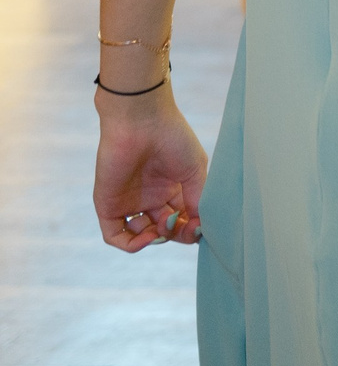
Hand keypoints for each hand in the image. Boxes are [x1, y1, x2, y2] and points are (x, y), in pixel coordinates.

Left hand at [94, 93, 205, 251]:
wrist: (141, 120)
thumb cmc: (173, 138)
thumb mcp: (195, 170)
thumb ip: (198, 200)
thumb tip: (201, 229)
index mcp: (172, 188)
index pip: (182, 219)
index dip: (191, 228)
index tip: (200, 226)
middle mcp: (150, 197)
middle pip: (164, 229)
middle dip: (176, 234)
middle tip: (185, 227)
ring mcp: (129, 202)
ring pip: (141, 235)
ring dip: (156, 239)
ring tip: (164, 226)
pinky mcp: (109, 205)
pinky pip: (115, 235)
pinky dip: (131, 244)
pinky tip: (148, 236)